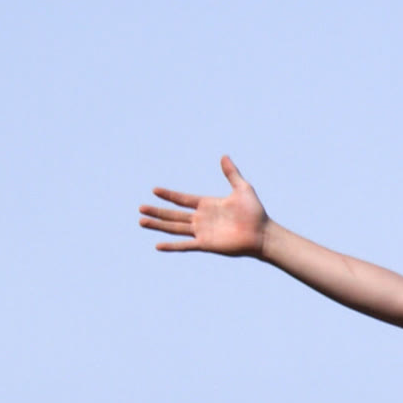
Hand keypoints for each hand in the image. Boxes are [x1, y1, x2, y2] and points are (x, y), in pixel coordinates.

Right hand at [140, 156, 267, 257]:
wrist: (261, 233)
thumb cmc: (254, 212)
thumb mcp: (242, 188)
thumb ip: (231, 173)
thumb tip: (224, 156)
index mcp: (207, 204)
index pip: (182, 199)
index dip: (169, 195)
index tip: (154, 190)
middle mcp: (201, 218)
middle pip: (173, 214)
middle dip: (157, 211)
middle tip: (140, 208)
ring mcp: (202, 232)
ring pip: (174, 228)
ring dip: (158, 225)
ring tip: (142, 221)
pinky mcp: (205, 244)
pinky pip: (185, 245)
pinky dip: (172, 246)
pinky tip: (158, 245)